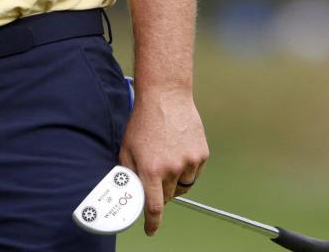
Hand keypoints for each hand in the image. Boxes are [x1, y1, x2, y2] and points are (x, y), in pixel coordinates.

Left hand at [118, 86, 208, 235]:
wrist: (166, 97)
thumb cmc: (144, 122)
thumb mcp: (127, 149)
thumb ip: (128, 173)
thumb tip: (129, 192)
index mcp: (151, 170)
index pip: (154, 207)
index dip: (152, 223)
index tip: (150, 230)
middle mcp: (172, 169)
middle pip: (169, 197)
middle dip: (161, 193)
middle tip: (155, 177)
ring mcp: (189, 161)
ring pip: (183, 186)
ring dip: (175, 181)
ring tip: (168, 159)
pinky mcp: (201, 154)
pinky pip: (194, 172)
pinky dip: (187, 169)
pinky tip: (179, 151)